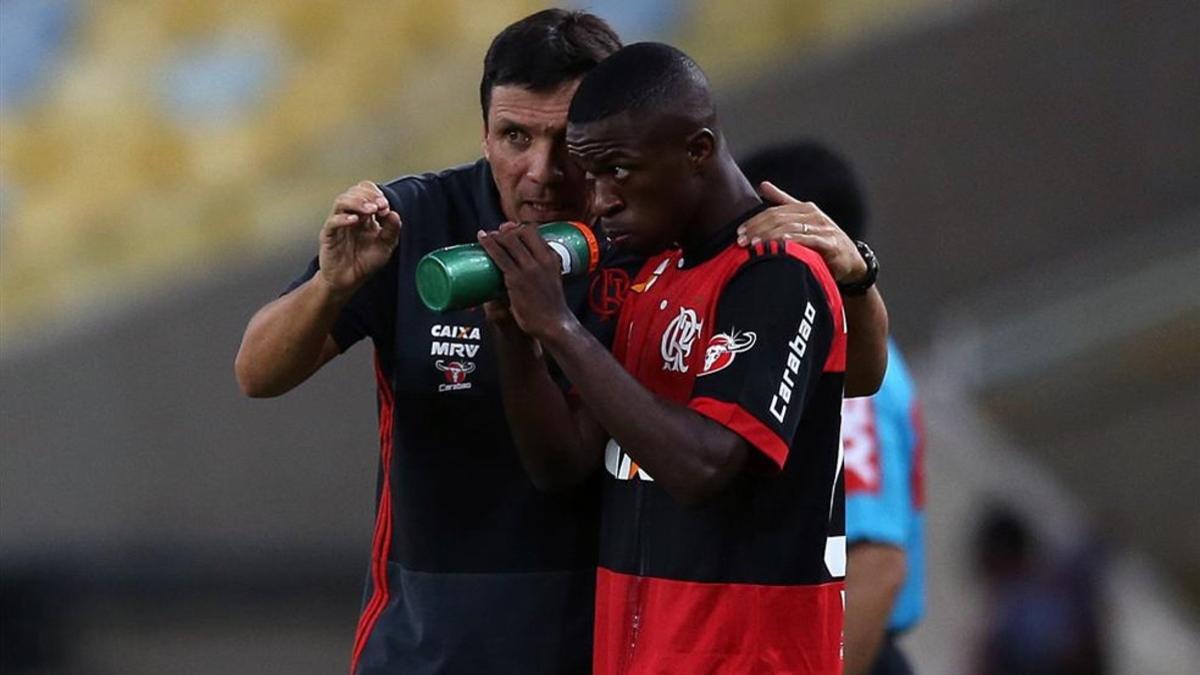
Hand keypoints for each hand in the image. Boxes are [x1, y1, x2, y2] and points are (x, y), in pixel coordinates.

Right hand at [318, 181, 401, 294]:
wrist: (349, 281)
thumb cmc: (365, 262)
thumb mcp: (385, 247)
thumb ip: (391, 230)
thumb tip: (394, 213)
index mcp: (365, 215)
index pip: (366, 192)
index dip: (376, 195)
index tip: (385, 206)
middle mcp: (351, 215)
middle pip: (354, 192)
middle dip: (368, 195)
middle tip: (379, 205)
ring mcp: (338, 224)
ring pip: (341, 201)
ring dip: (357, 202)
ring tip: (370, 210)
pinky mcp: (328, 235)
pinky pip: (332, 222)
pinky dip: (343, 218)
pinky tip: (355, 220)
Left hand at [476, 222, 576, 339]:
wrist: (554, 324)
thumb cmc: (552, 308)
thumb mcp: (553, 281)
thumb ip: (541, 274)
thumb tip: (522, 273)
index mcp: (552, 258)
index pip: (535, 233)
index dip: (520, 228)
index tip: (510, 229)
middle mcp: (542, 259)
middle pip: (521, 232)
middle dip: (507, 229)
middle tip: (497, 233)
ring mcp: (529, 268)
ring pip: (509, 240)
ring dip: (496, 235)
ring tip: (487, 236)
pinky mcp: (516, 278)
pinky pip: (500, 255)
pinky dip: (489, 244)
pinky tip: (481, 238)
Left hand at [738, 181, 867, 284]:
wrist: (850, 260)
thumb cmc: (823, 240)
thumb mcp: (803, 220)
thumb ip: (783, 202)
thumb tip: (763, 185)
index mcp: (805, 208)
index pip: (774, 211)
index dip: (755, 220)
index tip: (739, 231)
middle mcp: (814, 215)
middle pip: (779, 219)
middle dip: (758, 229)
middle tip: (741, 240)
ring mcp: (823, 228)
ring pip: (791, 228)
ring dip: (770, 236)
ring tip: (754, 244)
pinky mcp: (830, 243)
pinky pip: (809, 240)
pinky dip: (794, 240)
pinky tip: (781, 243)